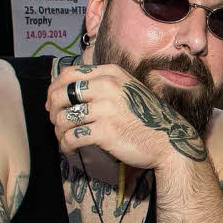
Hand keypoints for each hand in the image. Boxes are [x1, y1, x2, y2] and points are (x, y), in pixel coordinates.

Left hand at [46, 63, 207, 169]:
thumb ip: (103, 85)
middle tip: (57, 122)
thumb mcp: (127, 90)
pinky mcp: (105, 131)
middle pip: (61, 94)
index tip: (55, 103)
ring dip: (59, 131)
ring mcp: (106, 108)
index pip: (69, 74)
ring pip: (63, 118)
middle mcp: (107, 86)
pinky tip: (70, 149)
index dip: (55, 89)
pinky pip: (72, 137)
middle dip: (52, 110)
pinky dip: (66, 145)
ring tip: (64, 138)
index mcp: (111, 73)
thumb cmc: (147, 117)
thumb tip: (67, 92)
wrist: (170, 139)